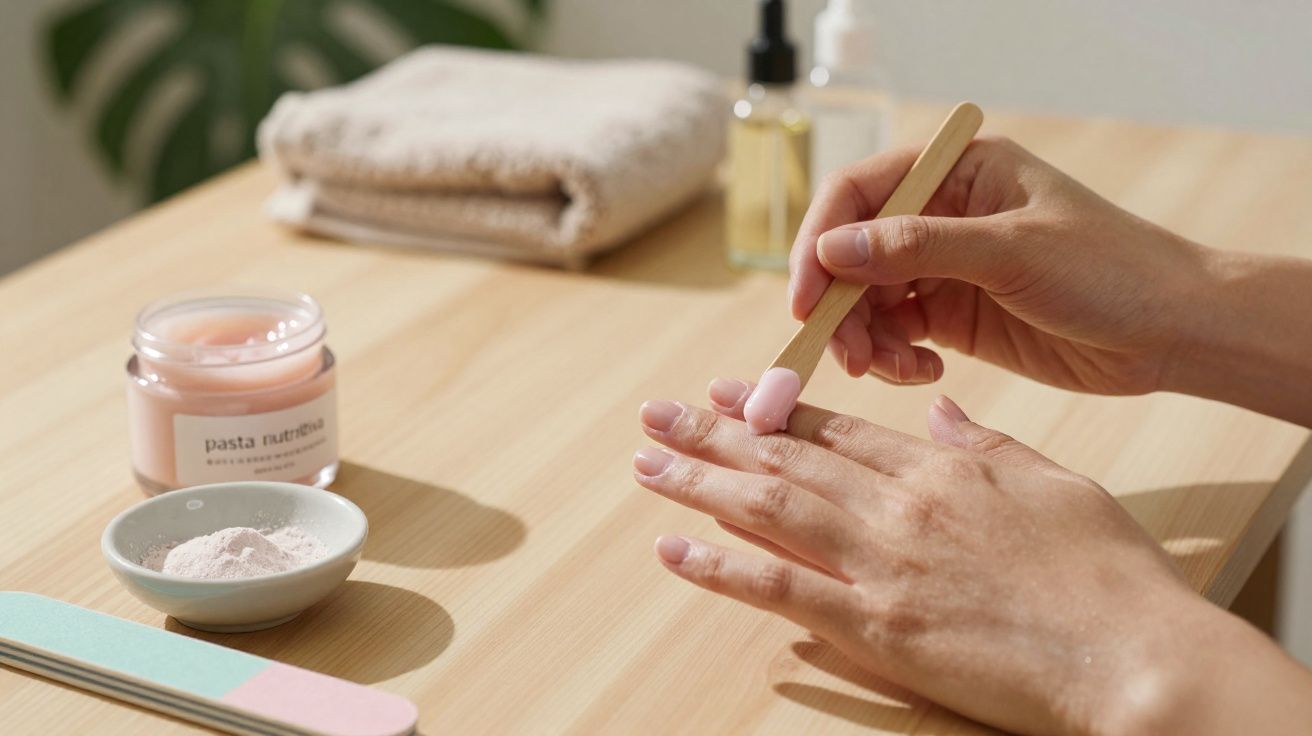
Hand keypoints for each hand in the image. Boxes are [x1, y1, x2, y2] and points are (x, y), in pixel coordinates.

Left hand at [634, 386, 1311, 734]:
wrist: (1139, 655)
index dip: (773, 407)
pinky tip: (674, 549)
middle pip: (787, 457)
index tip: (727, 392)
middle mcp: (899, 506)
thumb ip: (989, 445)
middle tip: (657, 413)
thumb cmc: (1111, 575)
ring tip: (647, 462)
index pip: (836, 428)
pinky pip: (781, 588)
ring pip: (769, 508)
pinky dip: (720, 568)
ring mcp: (883, 565)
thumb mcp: (1058, 483)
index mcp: (941, 468)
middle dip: (714, 433)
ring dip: (699, 482)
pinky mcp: (879, 628)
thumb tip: (942, 411)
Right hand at [789, 136, 1215, 394]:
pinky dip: (894, 357)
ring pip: (866, 299)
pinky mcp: (952, 315)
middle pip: (851, 252)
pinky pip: (894, 333)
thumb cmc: (1111, 269)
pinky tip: (924, 371)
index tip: (807, 299)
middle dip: (840, 305)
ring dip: (865, 338)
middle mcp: (941, 213)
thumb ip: (919, 247)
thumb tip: (833, 250)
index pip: (859, 194)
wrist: (1171, 331)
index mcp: (956, 170)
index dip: (821, 244)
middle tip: (848, 356)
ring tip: (892, 369)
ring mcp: (944, 266)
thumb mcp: (1012, 252)